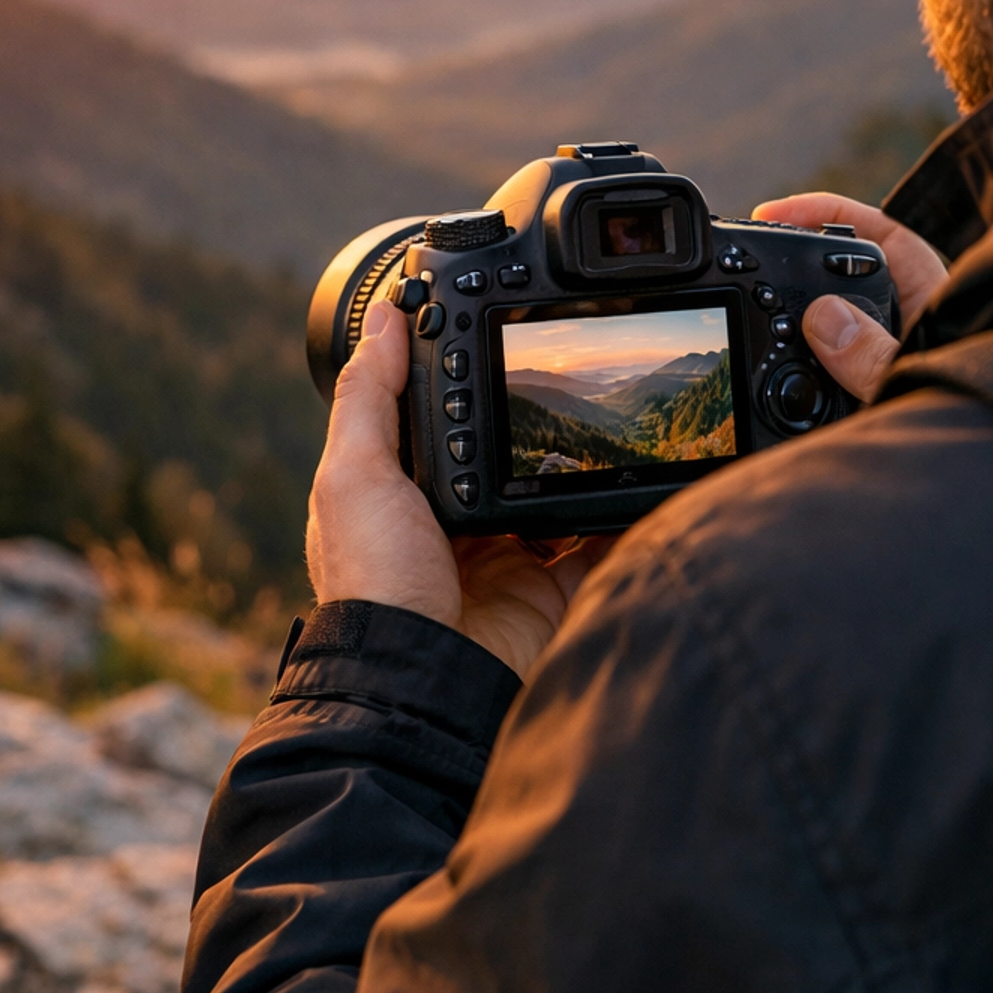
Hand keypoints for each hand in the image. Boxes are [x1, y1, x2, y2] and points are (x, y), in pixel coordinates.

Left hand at [305, 300, 607, 679]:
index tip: (490, 336)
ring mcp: (503, 562)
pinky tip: (638, 481)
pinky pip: (594, 547)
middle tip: (562, 376)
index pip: (436, 425)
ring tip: (607, 420)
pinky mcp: (548, 593)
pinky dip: (618, 518)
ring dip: (578, 468)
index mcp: (400, 496)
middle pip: (500, 460)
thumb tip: (383, 316)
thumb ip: (371, 394)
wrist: (423, 676)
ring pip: (552, 499)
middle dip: (528, 427)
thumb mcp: (354, 473)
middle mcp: (451, 528)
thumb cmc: (373, 580)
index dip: (459, 384)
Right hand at [751, 191, 947, 405]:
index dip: (830, 214)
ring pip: (839, 326)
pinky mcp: (876, 391)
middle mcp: (915, 325)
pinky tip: (780, 379)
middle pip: (852, 274)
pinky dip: (803, 371)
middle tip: (750, 266)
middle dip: (801, 265)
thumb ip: (874, 356)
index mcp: (936, 301)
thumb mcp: (922, 384)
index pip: (882, 234)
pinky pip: (830, 371)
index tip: (777, 215)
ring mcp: (895, 357)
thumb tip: (826, 321)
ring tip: (757, 321)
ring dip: (800, 323)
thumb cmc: (983, 419)